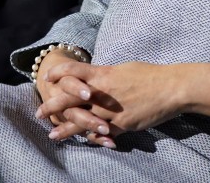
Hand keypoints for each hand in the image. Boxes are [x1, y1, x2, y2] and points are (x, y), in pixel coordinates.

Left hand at [37, 61, 187, 147]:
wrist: (171, 88)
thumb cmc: (150, 74)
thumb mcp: (124, 69)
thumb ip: (107, 75)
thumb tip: (96, 77)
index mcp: (103, 74)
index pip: (73, 71)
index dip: (58, 73)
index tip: (47, 77)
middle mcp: (103, 92)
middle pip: (71, 98)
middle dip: (53, 105)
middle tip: (39, 112)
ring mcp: (111, 110)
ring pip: (82, 120)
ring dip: (65, 127)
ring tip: (52, 134)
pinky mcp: (122, 124)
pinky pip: (101, 133)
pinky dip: (91, 137)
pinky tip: (83, 141)